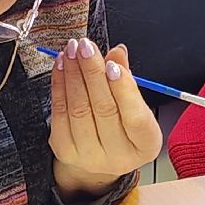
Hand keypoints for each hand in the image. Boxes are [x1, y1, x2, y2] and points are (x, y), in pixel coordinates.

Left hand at [50, 38, 162, 195]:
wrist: (101, 158)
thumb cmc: (124, 128)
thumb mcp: (136, 107)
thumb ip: (127, 80)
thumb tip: (117, 52)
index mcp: (144, 144)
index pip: (135, 117)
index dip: (123, 89)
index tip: (112, 63)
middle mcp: (118, 156)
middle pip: (103, 109)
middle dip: (92, 73)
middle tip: (86, 46)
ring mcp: (89, 156)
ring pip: (79, 109)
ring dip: (73, 74)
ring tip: (72, 51)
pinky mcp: (65, 150)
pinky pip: (60, 112)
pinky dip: (59, 84)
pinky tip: (62, 66)